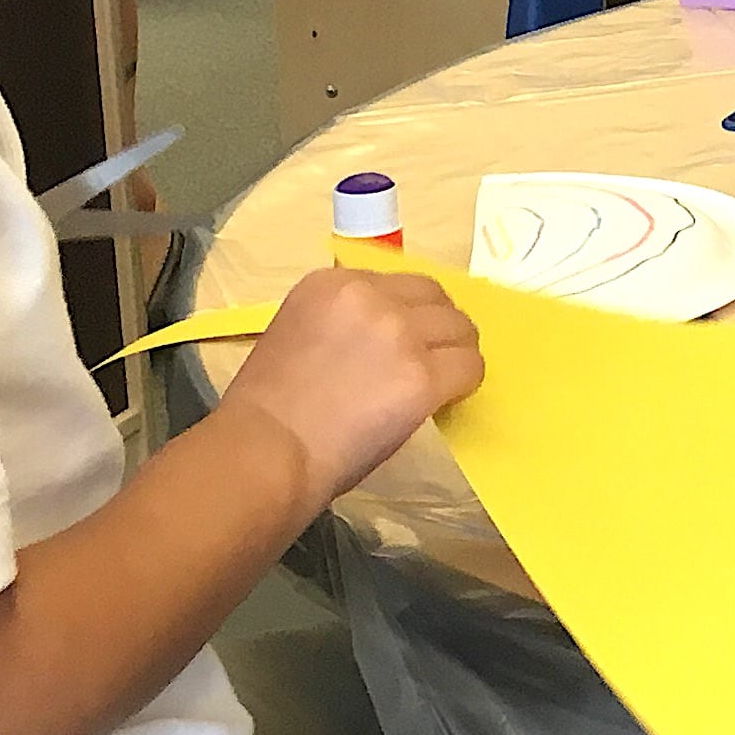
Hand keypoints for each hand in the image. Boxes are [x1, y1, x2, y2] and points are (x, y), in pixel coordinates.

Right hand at [219, 268, 482, 512]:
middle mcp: (370, 297)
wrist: (265, 451)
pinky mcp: (423, 375)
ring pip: (460, 328)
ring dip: (457, 351)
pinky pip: (469, 367)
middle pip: (435, 297)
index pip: (396, 283)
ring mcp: (400, 334)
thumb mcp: (295, 336)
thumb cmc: (265, 411)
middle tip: (436, 355)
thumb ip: (339, 323)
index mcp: (331, 283)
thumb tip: (378, 340)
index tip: (405, 338)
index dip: (408, 312)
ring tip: (445, 378)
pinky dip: (465, 382)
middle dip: (439, 325)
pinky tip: (448, 399)